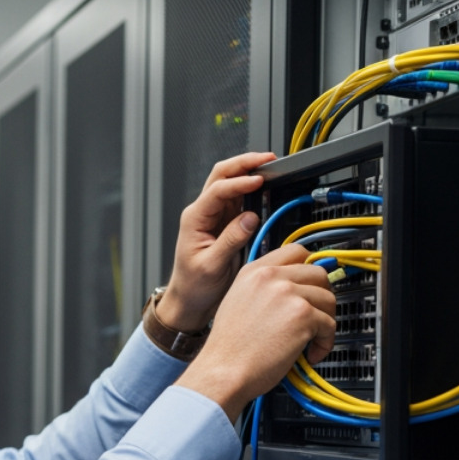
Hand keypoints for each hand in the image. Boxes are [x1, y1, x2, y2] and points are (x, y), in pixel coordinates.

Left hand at [159, 152, 275, 332]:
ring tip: (269, 166)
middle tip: (267, 159)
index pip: (218, 189)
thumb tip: (250, 218)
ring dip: (249, 171)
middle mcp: (203, 212)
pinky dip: (252, 189)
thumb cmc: (194, 286)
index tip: (259, 181)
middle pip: (222, 174)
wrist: (189, 300)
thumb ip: (231, 240)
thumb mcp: (213, 266)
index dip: (239, 182)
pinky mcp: (225, 222)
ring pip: (231, 182)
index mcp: (194, 219)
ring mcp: (214, 215)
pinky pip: (239, 198)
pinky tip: (265, 186)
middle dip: (244, 163)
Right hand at [174, 243, 335, 420]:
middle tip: (315, 316)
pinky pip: (330, 325)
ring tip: (311, 340)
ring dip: (325, 322)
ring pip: (328, 299)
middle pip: (318, 273)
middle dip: (322, 297)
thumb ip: (265, 289)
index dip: (309, 270)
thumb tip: (294, 291)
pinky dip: (324, 343)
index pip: (296, 252)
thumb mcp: (238, 302)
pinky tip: (308, 354)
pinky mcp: (302, 315)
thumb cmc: (228, 349)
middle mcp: (271, 277)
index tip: (311, 286)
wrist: (222, 371)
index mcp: (254, 271)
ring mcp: (288, 293)